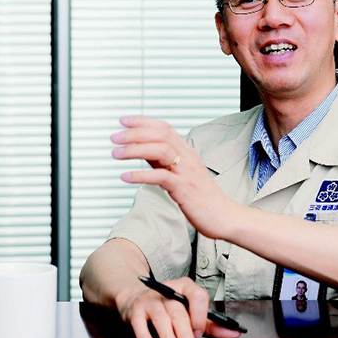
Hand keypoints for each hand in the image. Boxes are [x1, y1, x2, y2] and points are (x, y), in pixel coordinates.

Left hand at [111, 115, 234, 238]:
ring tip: (116, 153)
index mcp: (187, 151)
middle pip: (160, 135)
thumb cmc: (201, 196)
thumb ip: (162, 161)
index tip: (123, 120)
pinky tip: (125, 176)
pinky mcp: (184, 188)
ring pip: (160, 151)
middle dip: (134, 133)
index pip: (164, 128)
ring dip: (135, 150)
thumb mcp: (181, 173)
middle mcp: (188, 157)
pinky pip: (160, 177)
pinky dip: (140, 174)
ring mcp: (186, 172)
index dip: (143, 121)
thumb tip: (141, 150)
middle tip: (114, 137)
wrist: (222, 216)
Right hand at [115, 276, 240, 337]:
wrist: (138, 300)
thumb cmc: (170, 309)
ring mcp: (151, 299)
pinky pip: (139, 323)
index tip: (199, 332)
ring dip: (167, 336)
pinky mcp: (136, 309)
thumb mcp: (191, 313)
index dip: (200, 315)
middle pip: (178, 310)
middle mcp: (168, 290)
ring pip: (160, 317)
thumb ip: (210, 324)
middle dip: (184, 332)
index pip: (197, 296)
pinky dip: (145, 337)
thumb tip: (233, 332)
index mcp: (186, 287)